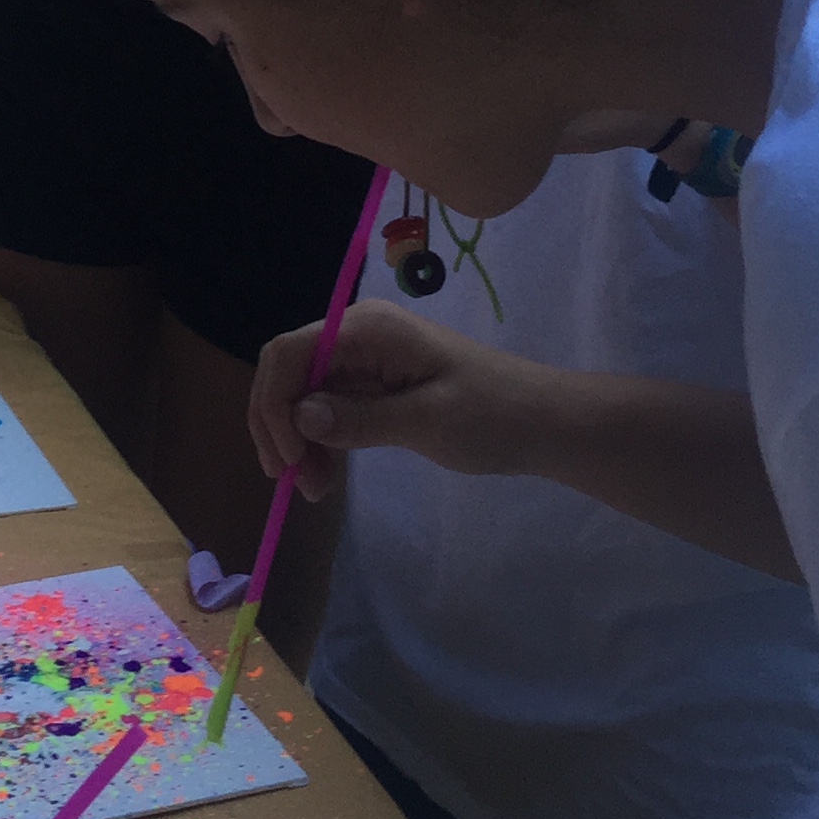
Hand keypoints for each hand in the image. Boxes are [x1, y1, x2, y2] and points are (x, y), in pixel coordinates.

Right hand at [249, 298, 547, 501]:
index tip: (288, 460)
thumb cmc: (493, 416)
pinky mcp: (376, 386)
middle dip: (279, 426)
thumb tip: (299, 417)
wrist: (544, 423)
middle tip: (292, 481)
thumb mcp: (427, 421)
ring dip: (297, 440)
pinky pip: (329, 408)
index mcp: (368, 328)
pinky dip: (320, 441)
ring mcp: (366, 360)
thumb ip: (360, 419)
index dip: (274, 404)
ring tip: (312, 489)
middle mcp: (358, 335)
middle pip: (289, 372)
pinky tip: (324, 476)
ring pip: (304, 395)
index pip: (290, 353)